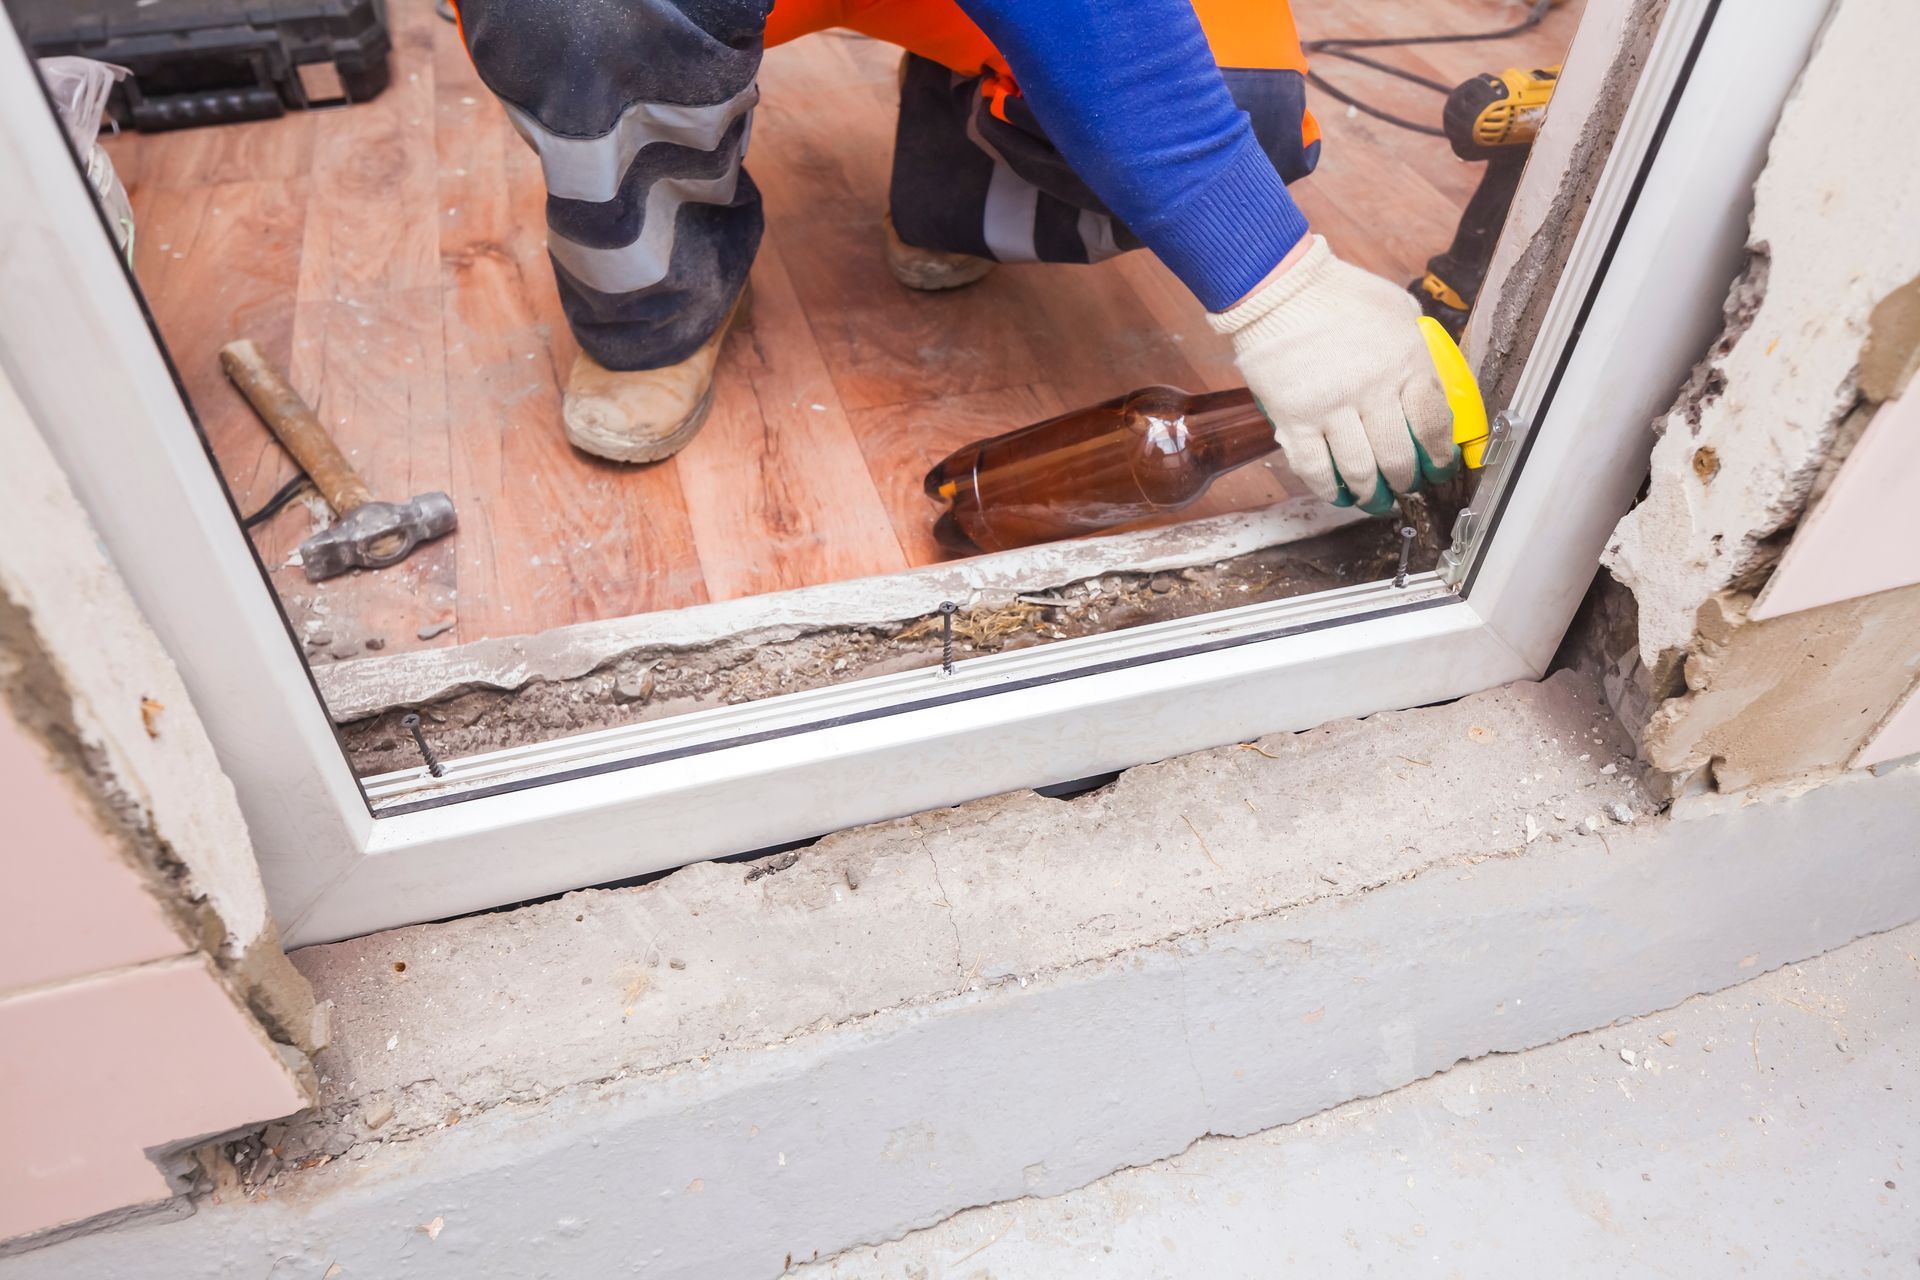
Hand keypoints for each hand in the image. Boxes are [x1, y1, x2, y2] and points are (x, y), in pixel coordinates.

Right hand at [1209, 235, 1458, 513]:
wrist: (1279, 286)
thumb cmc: (1338, 293)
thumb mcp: (1397, 310)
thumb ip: (1415, 347)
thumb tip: (1427, 379)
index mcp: (1406, 362)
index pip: (1433, 425)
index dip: (1439, 457)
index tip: (1438, 468)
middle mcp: (1373, 390)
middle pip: (1398, 457)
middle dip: (1405, 480)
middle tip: (1405, 485)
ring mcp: (1332, 408)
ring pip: (1360, 471)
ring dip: (1371, 494)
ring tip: (1375, 499)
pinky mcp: (1295, 418)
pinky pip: (1315, 468)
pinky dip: (1329, 489)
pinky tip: (1338, 494)